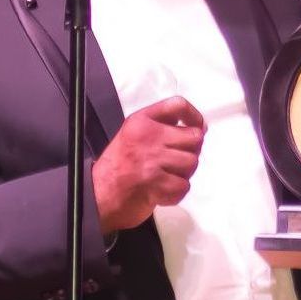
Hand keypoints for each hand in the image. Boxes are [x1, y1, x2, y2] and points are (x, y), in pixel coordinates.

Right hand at [92, 96, 205, 233]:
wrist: (99, 194)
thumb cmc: (119, 164)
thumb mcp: (134, 133)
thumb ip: (162, 125)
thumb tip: (200, 127)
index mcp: (142, 121)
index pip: (178, 105)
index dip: (195, 115)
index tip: (200, 127)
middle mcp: (148, 137)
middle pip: (194, 138)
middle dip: (190, 151)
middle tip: (176, 160)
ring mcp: (153, 161)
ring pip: (192, 163)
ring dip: (183, 173)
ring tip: (166, 175)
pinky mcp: (157, 184)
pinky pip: (184, 186)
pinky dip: (176, 191)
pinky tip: (162, 189)